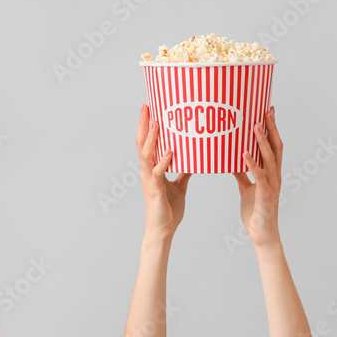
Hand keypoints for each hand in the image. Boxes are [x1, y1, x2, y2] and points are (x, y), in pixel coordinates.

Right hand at [136, 105, 190, 241]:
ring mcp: (149, 180)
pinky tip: (170, 151)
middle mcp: (147, 171)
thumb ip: (184, 171)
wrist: (163, 230)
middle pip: (142, 143)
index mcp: (151, 169)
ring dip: (151, 137)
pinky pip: (158, 172)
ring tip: (156, 122)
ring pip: (147, 154)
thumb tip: (194, 159)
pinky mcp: (155, 190)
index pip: (147, 143)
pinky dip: (164, 160)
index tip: (149, 109)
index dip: (146, 126)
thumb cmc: (169, 210)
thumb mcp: (180, 186)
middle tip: (145, 106)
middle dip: (143, 124)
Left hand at [233, 106, 282, 248]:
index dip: (272, 129)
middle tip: (266, 111)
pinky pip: (258, 176)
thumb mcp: (247, 189)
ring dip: (262, 142)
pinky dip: (251, 164)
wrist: (262, 233)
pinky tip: (243, 154)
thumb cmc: (256, 212)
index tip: (268, 112)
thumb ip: (243, 175)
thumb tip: (234, 162)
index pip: (274, 147)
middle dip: (272, 128)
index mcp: (271, 173)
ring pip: (269, 158)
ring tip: (255, 126)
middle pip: (276, 147)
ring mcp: (271, 185)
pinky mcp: (264, 195)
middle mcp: (275, 176)